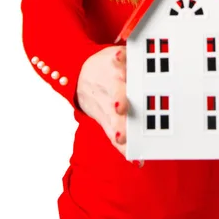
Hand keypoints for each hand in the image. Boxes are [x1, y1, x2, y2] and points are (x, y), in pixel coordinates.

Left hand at [76, 45, 143, 166]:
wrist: (80, 75)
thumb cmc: (103, 100)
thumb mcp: (109, 122)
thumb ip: (124, 140)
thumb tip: (138, 162)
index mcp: (113, 115)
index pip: (117, 126)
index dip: (121, 134)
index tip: (122, 139)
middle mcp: (112, 97)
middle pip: (117, 103)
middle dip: (120, 107)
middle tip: (121, 109)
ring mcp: (113, 78)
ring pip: (117, 82)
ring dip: (120, 82)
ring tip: (125, 81)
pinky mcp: (114, 60)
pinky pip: (117, 58)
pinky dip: (118, 56)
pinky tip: (119, 56)